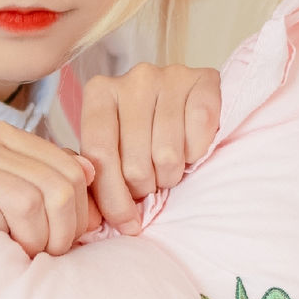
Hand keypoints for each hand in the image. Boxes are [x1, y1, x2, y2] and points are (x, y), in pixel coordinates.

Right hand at [0, 120, 100, 257]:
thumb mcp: (21, 200)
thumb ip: (55, 181)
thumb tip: (92, 173)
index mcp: (3, 137)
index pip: (71, 168)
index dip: (81, 212)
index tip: (68, 239)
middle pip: (57, 185)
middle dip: (62, 230)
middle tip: (49, 253)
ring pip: (29, 200)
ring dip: (34, 239)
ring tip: (24, 254)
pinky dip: (0, 238)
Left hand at [79, 62, 220, 233]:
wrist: (190, 101)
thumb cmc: (144, 133)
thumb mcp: (114, 149)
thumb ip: (98, 175)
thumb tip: (93, 219)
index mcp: (100, 92)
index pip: (100, 155)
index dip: (113, 197)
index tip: (126, 222)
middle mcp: (134, 78)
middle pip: (134, 162)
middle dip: (145, 187)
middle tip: (151, 183)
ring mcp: (171, 75)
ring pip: (167, 155)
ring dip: (171, 174)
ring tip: (169, 168)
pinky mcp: (206, 80)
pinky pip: (199, 136)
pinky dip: (196, 154)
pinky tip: (190, 149)